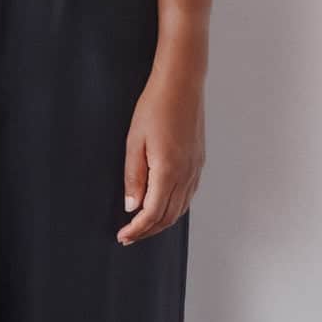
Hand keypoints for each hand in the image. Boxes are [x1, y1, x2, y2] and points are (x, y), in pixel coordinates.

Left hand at [118, 64, 204, 245]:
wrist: (181, 84)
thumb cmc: (155, 108)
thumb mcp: (134, 142)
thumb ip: (133, 177)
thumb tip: (131, 206)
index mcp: (168, 170)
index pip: (152, 214)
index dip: (137, 229)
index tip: (123, 236)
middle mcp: (186, 174)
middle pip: (168, 217)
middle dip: (148, 231)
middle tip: (129, 236)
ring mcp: (195, 169)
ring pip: (180, 209)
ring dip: (161, 222)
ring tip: (142, 225)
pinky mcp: (198, 162)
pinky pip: (188, 195)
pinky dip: (174, 208)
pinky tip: (162, 206)